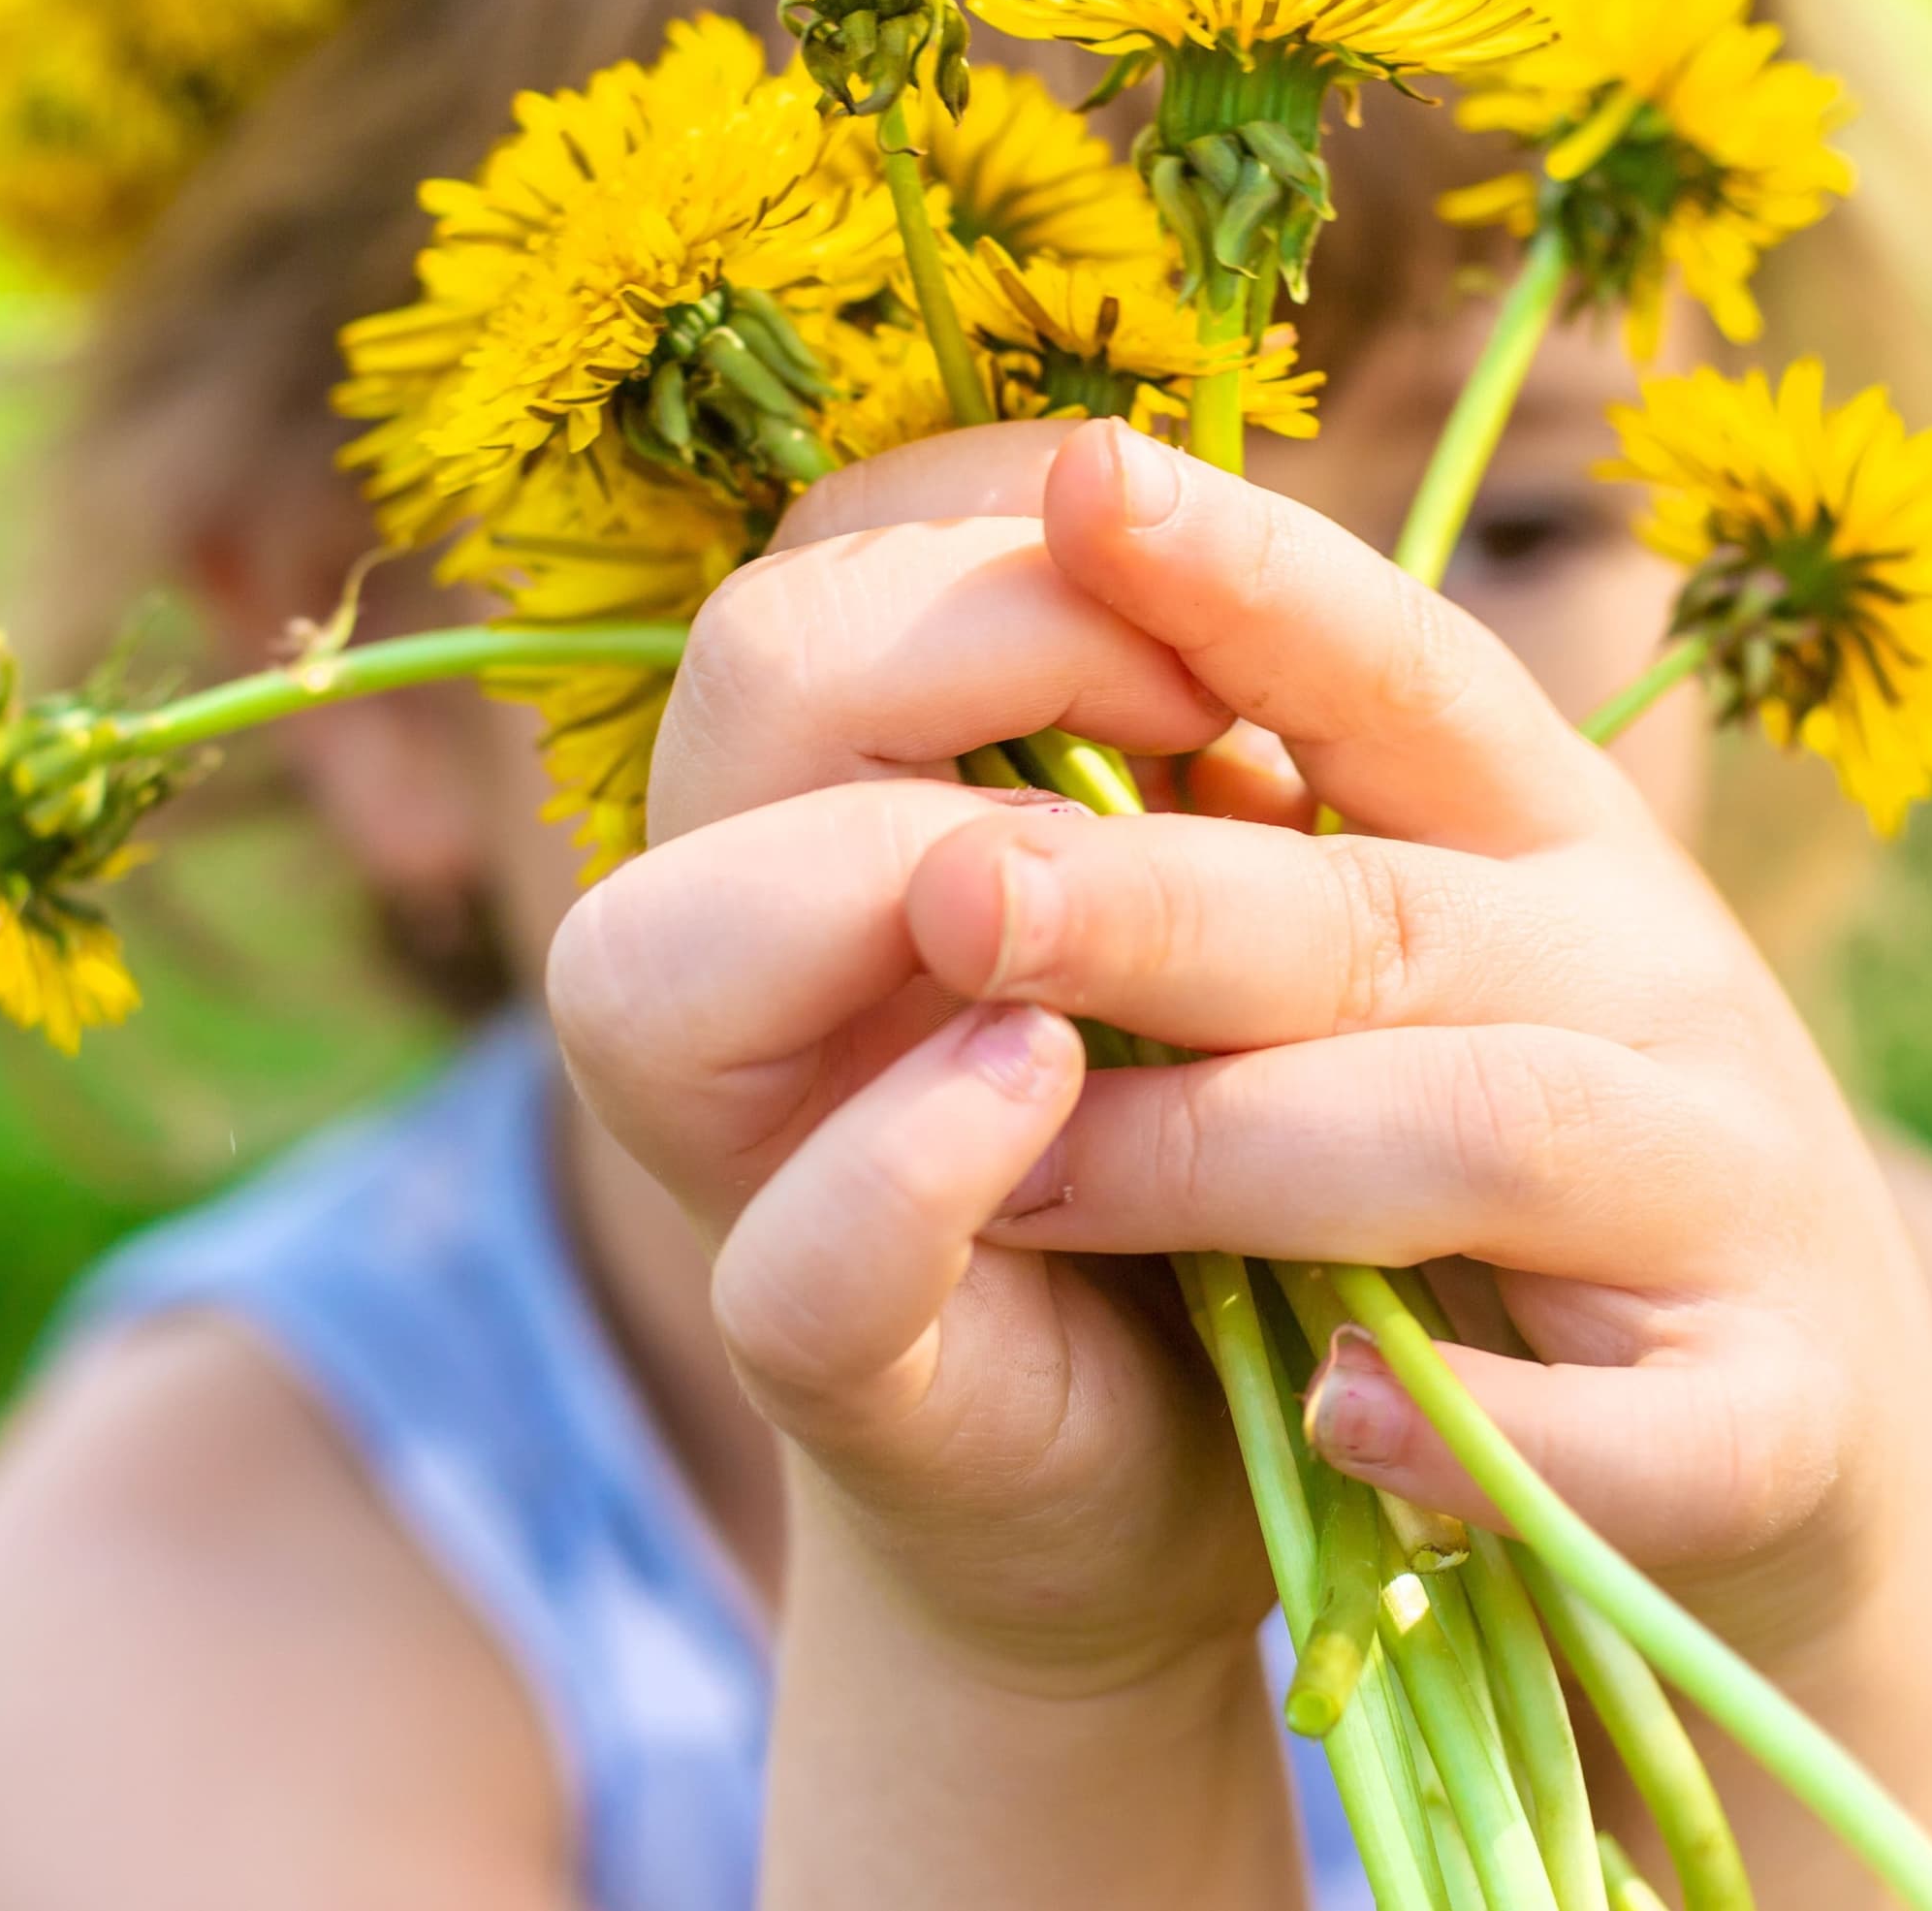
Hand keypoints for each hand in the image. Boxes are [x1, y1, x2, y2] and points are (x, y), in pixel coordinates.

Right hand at [545, 422, 1271, 1690]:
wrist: (1278, 1410)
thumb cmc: (1254, 1072)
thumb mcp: (1250, 850)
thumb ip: (1188, 704)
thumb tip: (1168, 522)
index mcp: (838, 786)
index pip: (838, 547)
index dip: (1019, 531)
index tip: (1210, 618)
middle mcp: (747, 944)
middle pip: (744, 681)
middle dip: (986, 652)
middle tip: (1202, 732)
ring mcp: (759, 1161)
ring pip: (653, 964)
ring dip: (907, 883)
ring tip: (1111, 919)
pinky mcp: (845, 1365)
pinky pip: (796, 1257)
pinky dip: (914, 1155)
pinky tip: (1051, 1083)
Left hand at [920, 426, 1931, 1687]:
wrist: (1800, 1463)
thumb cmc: (1526, 1189)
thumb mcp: (1422, 981)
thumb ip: (1260, 865)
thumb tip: (985, 733)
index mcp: (1550, 838)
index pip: (1395, 667)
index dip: (1245, 573)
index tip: (1074, 477)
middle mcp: (1657, 977)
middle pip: (1387, 909)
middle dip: (1156, 897)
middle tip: (949, 892)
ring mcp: (1733, 1196)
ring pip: (1489, 1127)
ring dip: (1241, 1151)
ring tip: (1027, 1182)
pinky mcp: (1783, 1423)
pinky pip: (1646, 1428)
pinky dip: (1486, 1429)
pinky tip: (1340, 1424)